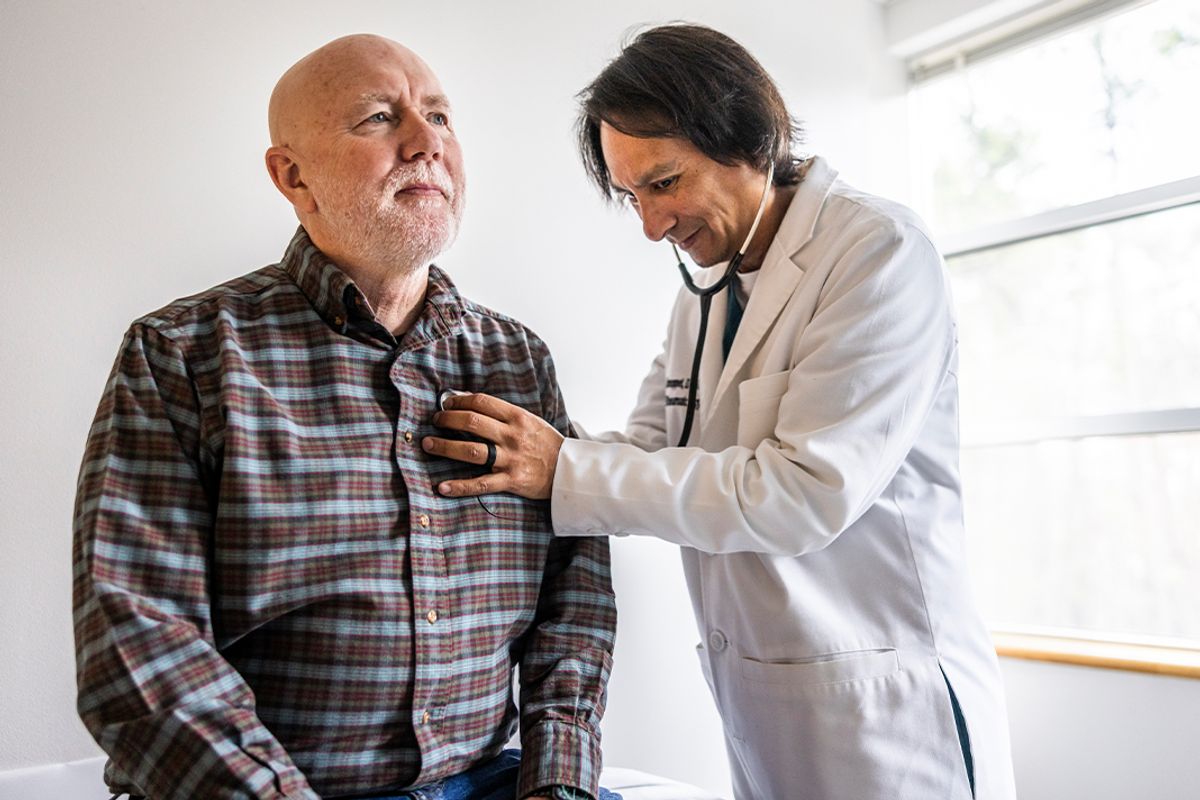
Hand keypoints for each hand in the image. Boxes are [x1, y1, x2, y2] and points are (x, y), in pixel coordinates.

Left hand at [423, 393, 563, 499]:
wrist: (569, 471)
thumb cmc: (546, 444)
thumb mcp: (530, 421)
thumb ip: (503, 414)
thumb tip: (470, 402)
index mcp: (518, 417)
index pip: (481, 402)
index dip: (459, 401)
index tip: (446, 404)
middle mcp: (512, 436)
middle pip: (472, 422)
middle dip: (447, 420)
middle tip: (435, 421)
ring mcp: (511, 459)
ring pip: (471, 450)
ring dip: (445, 447)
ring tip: (428, 445)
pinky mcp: (511, 481)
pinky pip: (480, 484)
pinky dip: (459, 486)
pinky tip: (441, 487)